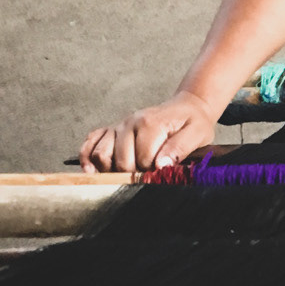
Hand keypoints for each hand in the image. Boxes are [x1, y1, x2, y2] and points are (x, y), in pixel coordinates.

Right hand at [79, 92, 216, 172]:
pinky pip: (90, 143)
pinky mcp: (111, 130)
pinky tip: (92, 171)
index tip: (161, 175)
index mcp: (150, 124)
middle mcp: (129, 123)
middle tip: (147, 178)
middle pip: (120, 161)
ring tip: (123, 178)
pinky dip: (87, 158)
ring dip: (109, 171)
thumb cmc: (192, 123)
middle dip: (133, 175)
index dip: (152, 173)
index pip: (143, 160)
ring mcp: (118, 126)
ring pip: (100, 154)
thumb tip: (160, 165)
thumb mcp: (197, 134)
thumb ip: (180, 149)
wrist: (186, 107)